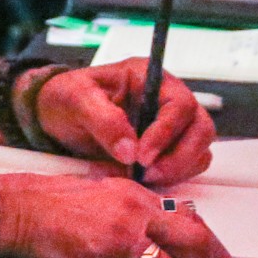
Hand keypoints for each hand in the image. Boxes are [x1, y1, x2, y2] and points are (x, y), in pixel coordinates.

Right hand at [0, 172, 238, 257]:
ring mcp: (116, 242)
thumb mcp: (104, 195)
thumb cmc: (52, 204)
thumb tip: (174, 239)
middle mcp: (133, 216)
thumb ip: (139, 213)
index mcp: (137, 196)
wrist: (13, 212)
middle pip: (193, 249)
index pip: (193, 224)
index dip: (218, 253)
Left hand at [32, 62, 216, 186]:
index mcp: (150, 77)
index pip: (180, 104)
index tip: (141, 156)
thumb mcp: (77, 100)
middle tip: (148, 173)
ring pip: (200, 148)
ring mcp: (171, 124)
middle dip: (180, 156)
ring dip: (179, 168)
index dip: (166, 132)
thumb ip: (103, 120)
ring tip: (145, 178)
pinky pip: (190, 163)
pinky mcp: (168, 147)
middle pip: (201, 127)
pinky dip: (176, 175)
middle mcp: (168, 98)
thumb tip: (130, 151)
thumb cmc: (67, 99)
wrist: (56, 116)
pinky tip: (148, 179)